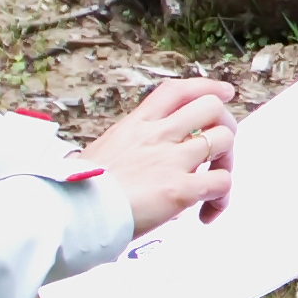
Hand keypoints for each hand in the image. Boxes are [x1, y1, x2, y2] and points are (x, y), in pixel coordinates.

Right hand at [70, 74, 240, 230]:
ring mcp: (171, 160)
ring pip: (224, 139)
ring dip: (227, 162)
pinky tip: (207, 211)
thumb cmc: (76, 189)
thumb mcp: (97, 153)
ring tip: (214, 184)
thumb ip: (120, 152)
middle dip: (225, 124)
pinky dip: (222, 198)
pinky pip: (221, 182)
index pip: (176, 90)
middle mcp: (157, 136)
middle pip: (212, 106)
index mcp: (135, 125)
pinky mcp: (180, 189)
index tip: (223, 92)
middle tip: (219, 149)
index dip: (205, 86)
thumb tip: (110, 167)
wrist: (70, 210)